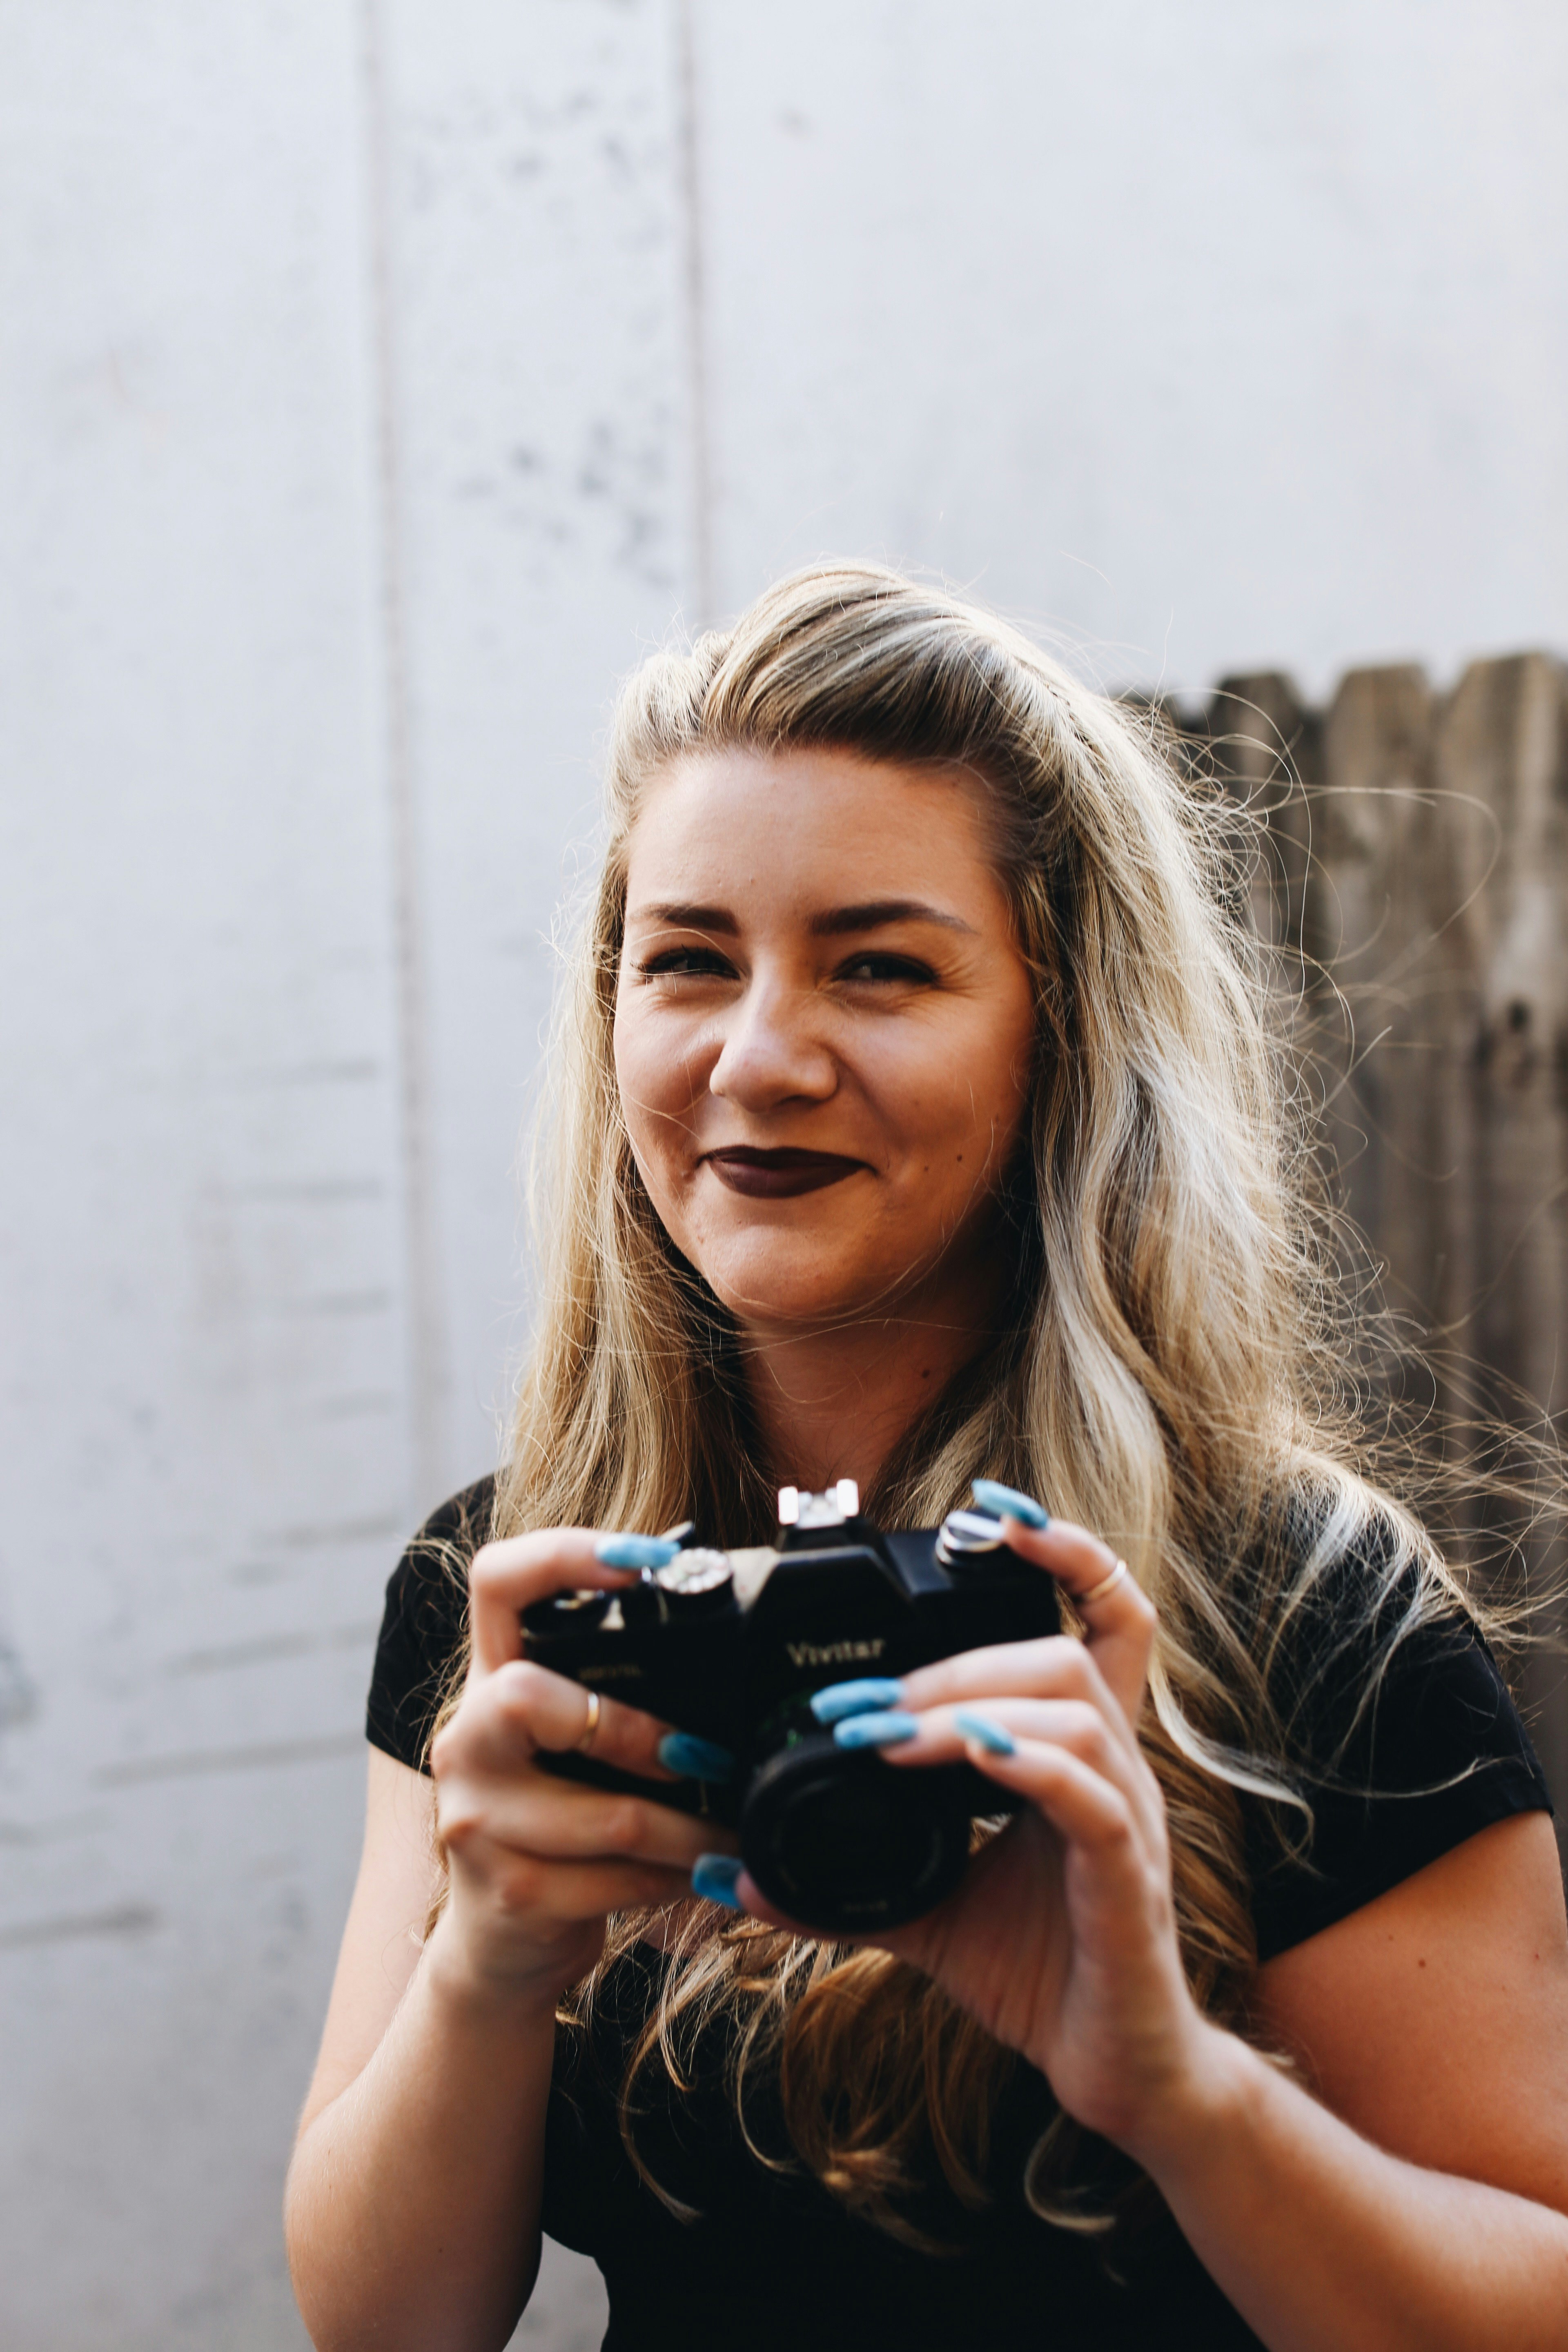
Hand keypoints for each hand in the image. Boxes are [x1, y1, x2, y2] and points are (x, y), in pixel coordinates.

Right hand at [428, 1529, 737, 2006]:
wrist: (501, 1943)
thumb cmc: (558, 1822)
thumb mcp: (571, 1744)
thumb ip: (614, 1693)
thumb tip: (727, 1651)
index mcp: (489, 1679)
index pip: (497, 1581)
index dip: (565, 1554)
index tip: (644, 1559)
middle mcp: (466, 1738)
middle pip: (526, 1696)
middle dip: (637, 1730)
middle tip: (704, 1756)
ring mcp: (476, 1818)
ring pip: (604, 1813)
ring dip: (690, 1829)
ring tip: (732, 1835)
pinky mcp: (507, 1890)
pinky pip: (614, 1880)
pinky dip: (673, 1878)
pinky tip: (700, 1877)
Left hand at [740, 1512, 1217, 2156]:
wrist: (1120, 2076)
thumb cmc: (1042, 1976)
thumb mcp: (930, 1911)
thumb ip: (845, 1885)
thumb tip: (735, 1876)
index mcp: (1081, 1757)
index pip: (1107, 1619)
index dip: (1065, 1554)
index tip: (991, 1514)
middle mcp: (1116, 1771)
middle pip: (1066, 1652)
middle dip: (953, 1656)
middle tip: (857, 1706)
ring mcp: (1130, 1822)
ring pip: (1071, 1706)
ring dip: (966, 1704)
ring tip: (883, 1736)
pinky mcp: (1130, 1881)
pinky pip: (1089, 1794)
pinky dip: (1022, 1762)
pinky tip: (966, 1758)